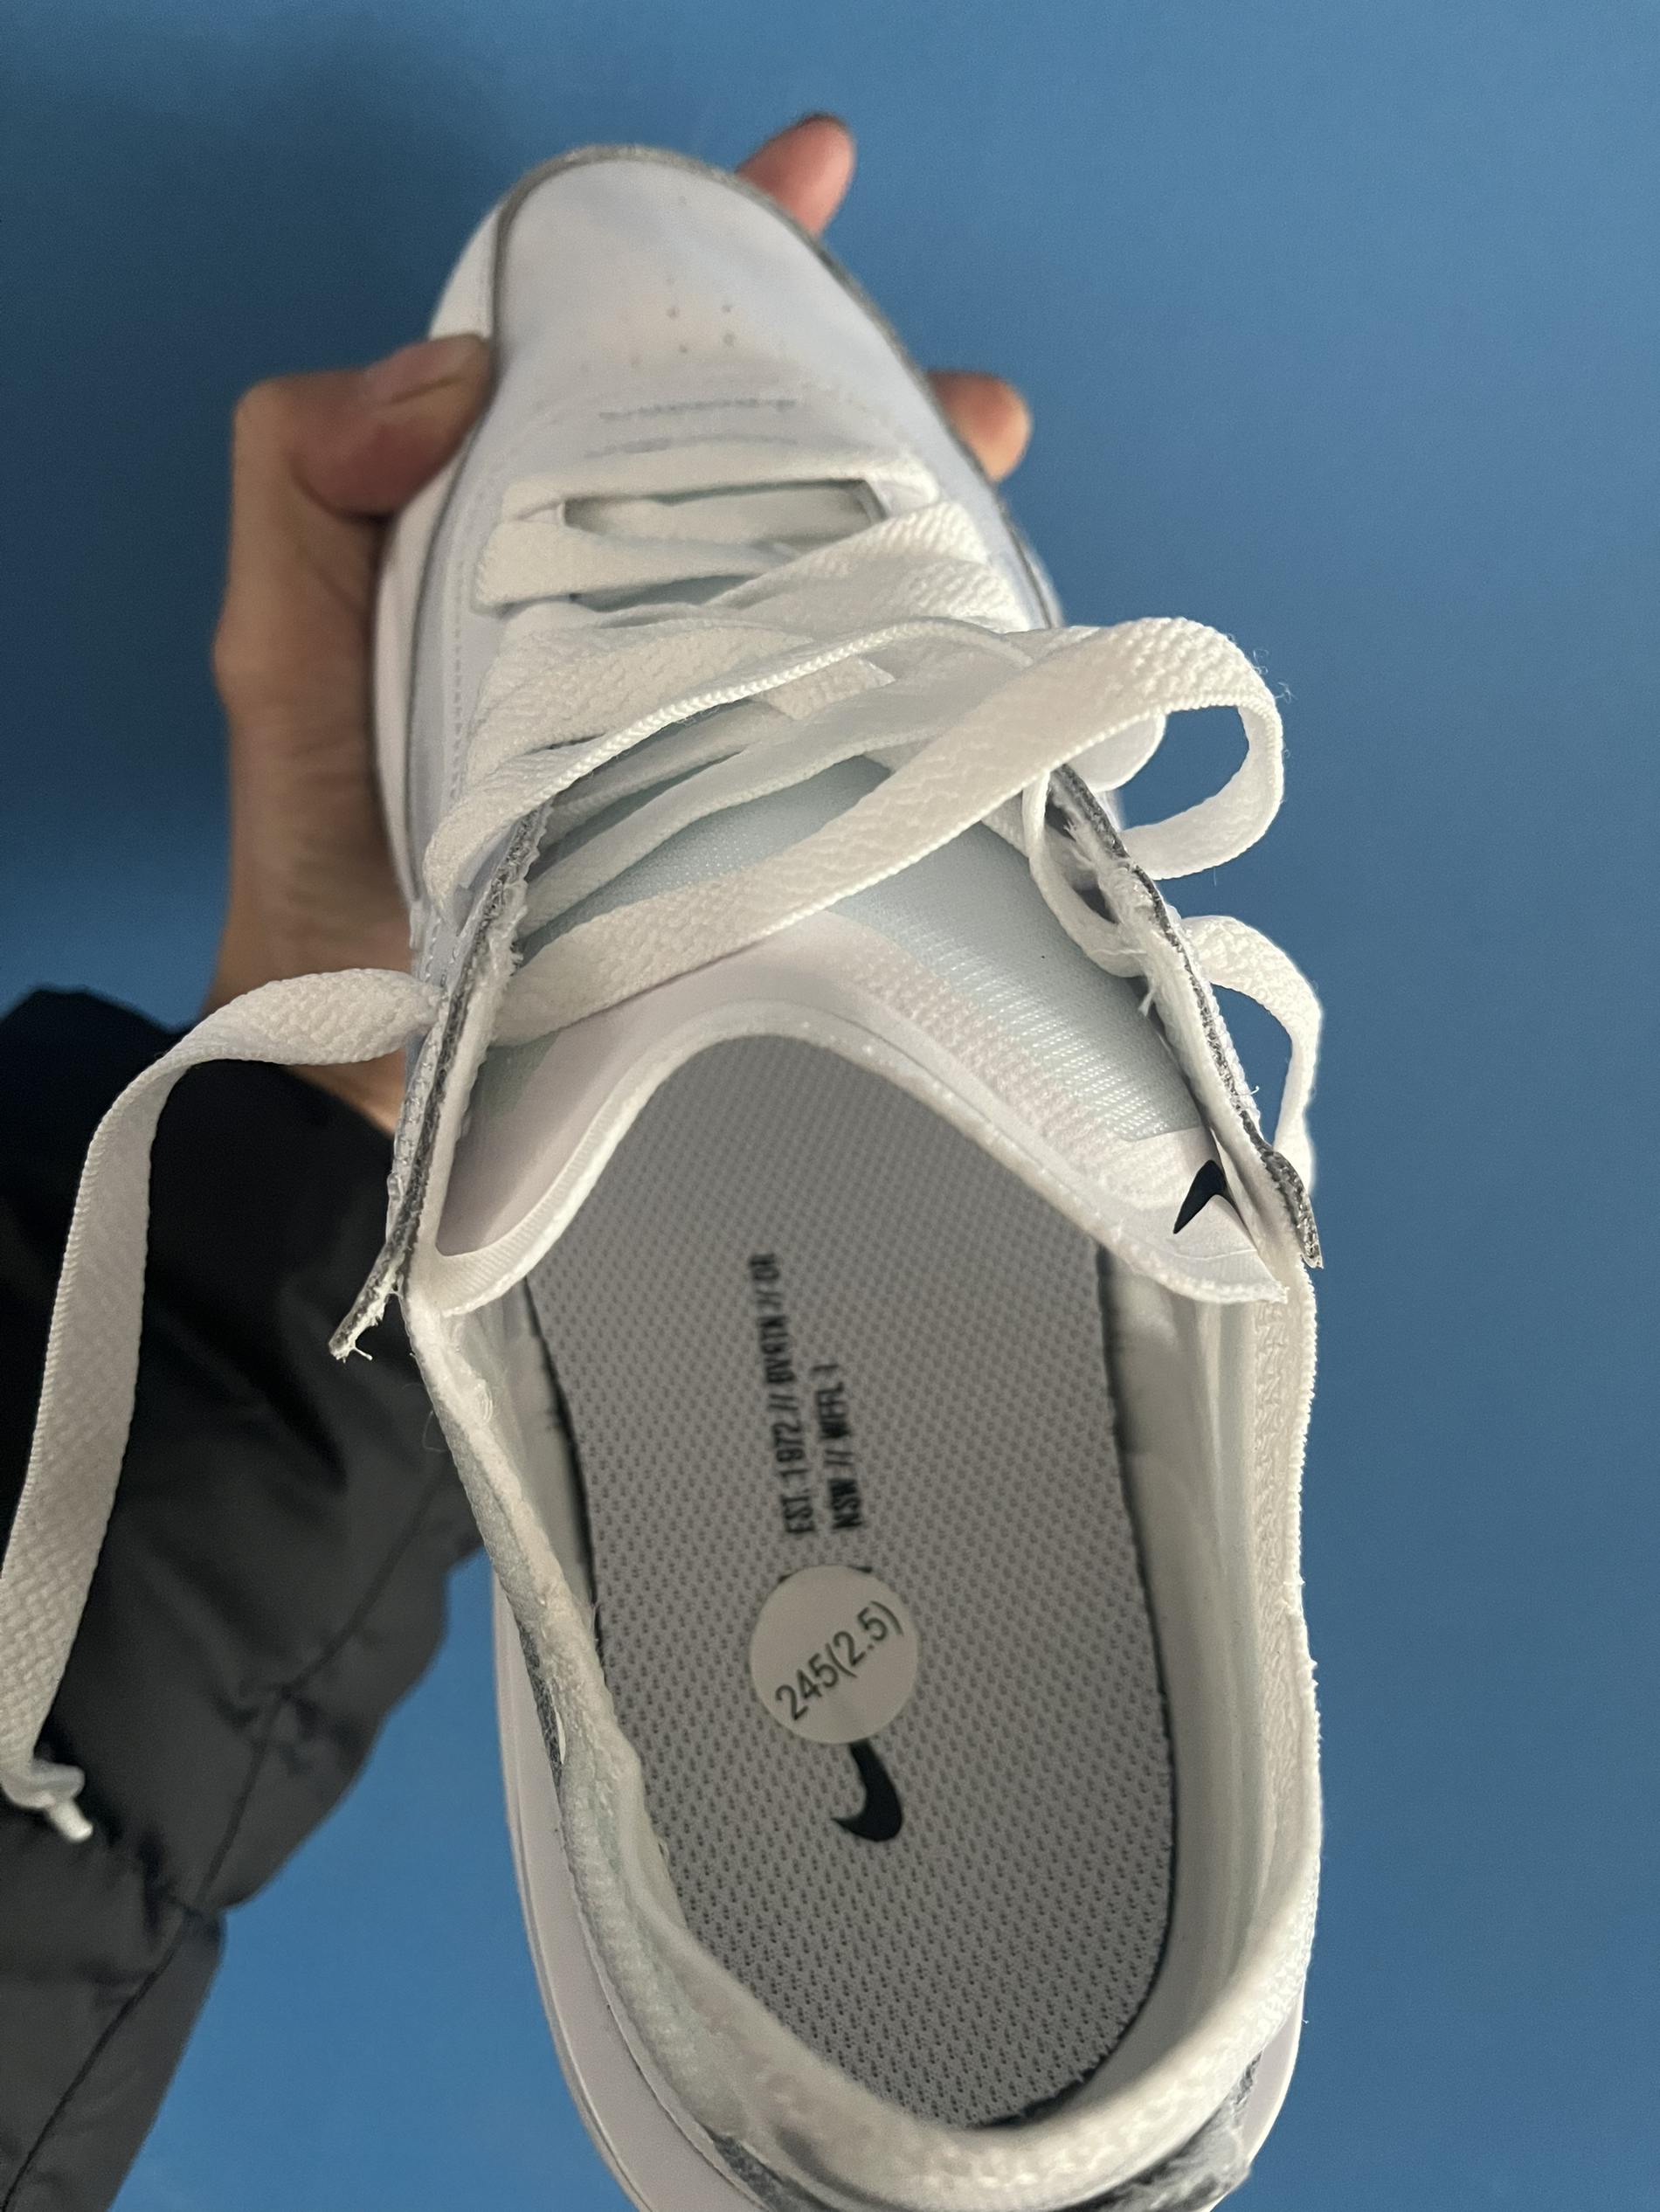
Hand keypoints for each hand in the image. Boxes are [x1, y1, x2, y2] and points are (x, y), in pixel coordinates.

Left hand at [207, 115, 1032, 1131]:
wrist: (373, 1053)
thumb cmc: (315, 850)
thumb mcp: (279, 640)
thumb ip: (307, 475)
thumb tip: (464, 366)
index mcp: (505, 531)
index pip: (619, 362)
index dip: (711, 260)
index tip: (814, 183)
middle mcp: (611, 599)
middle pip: (747, 459)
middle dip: (861, 393)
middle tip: (962, 391)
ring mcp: (683, 698)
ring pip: (813, 569)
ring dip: (912, 513)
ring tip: (990, 470)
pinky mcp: (735, 801)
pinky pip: (834, 698)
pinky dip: (906, 655)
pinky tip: (973, 631)